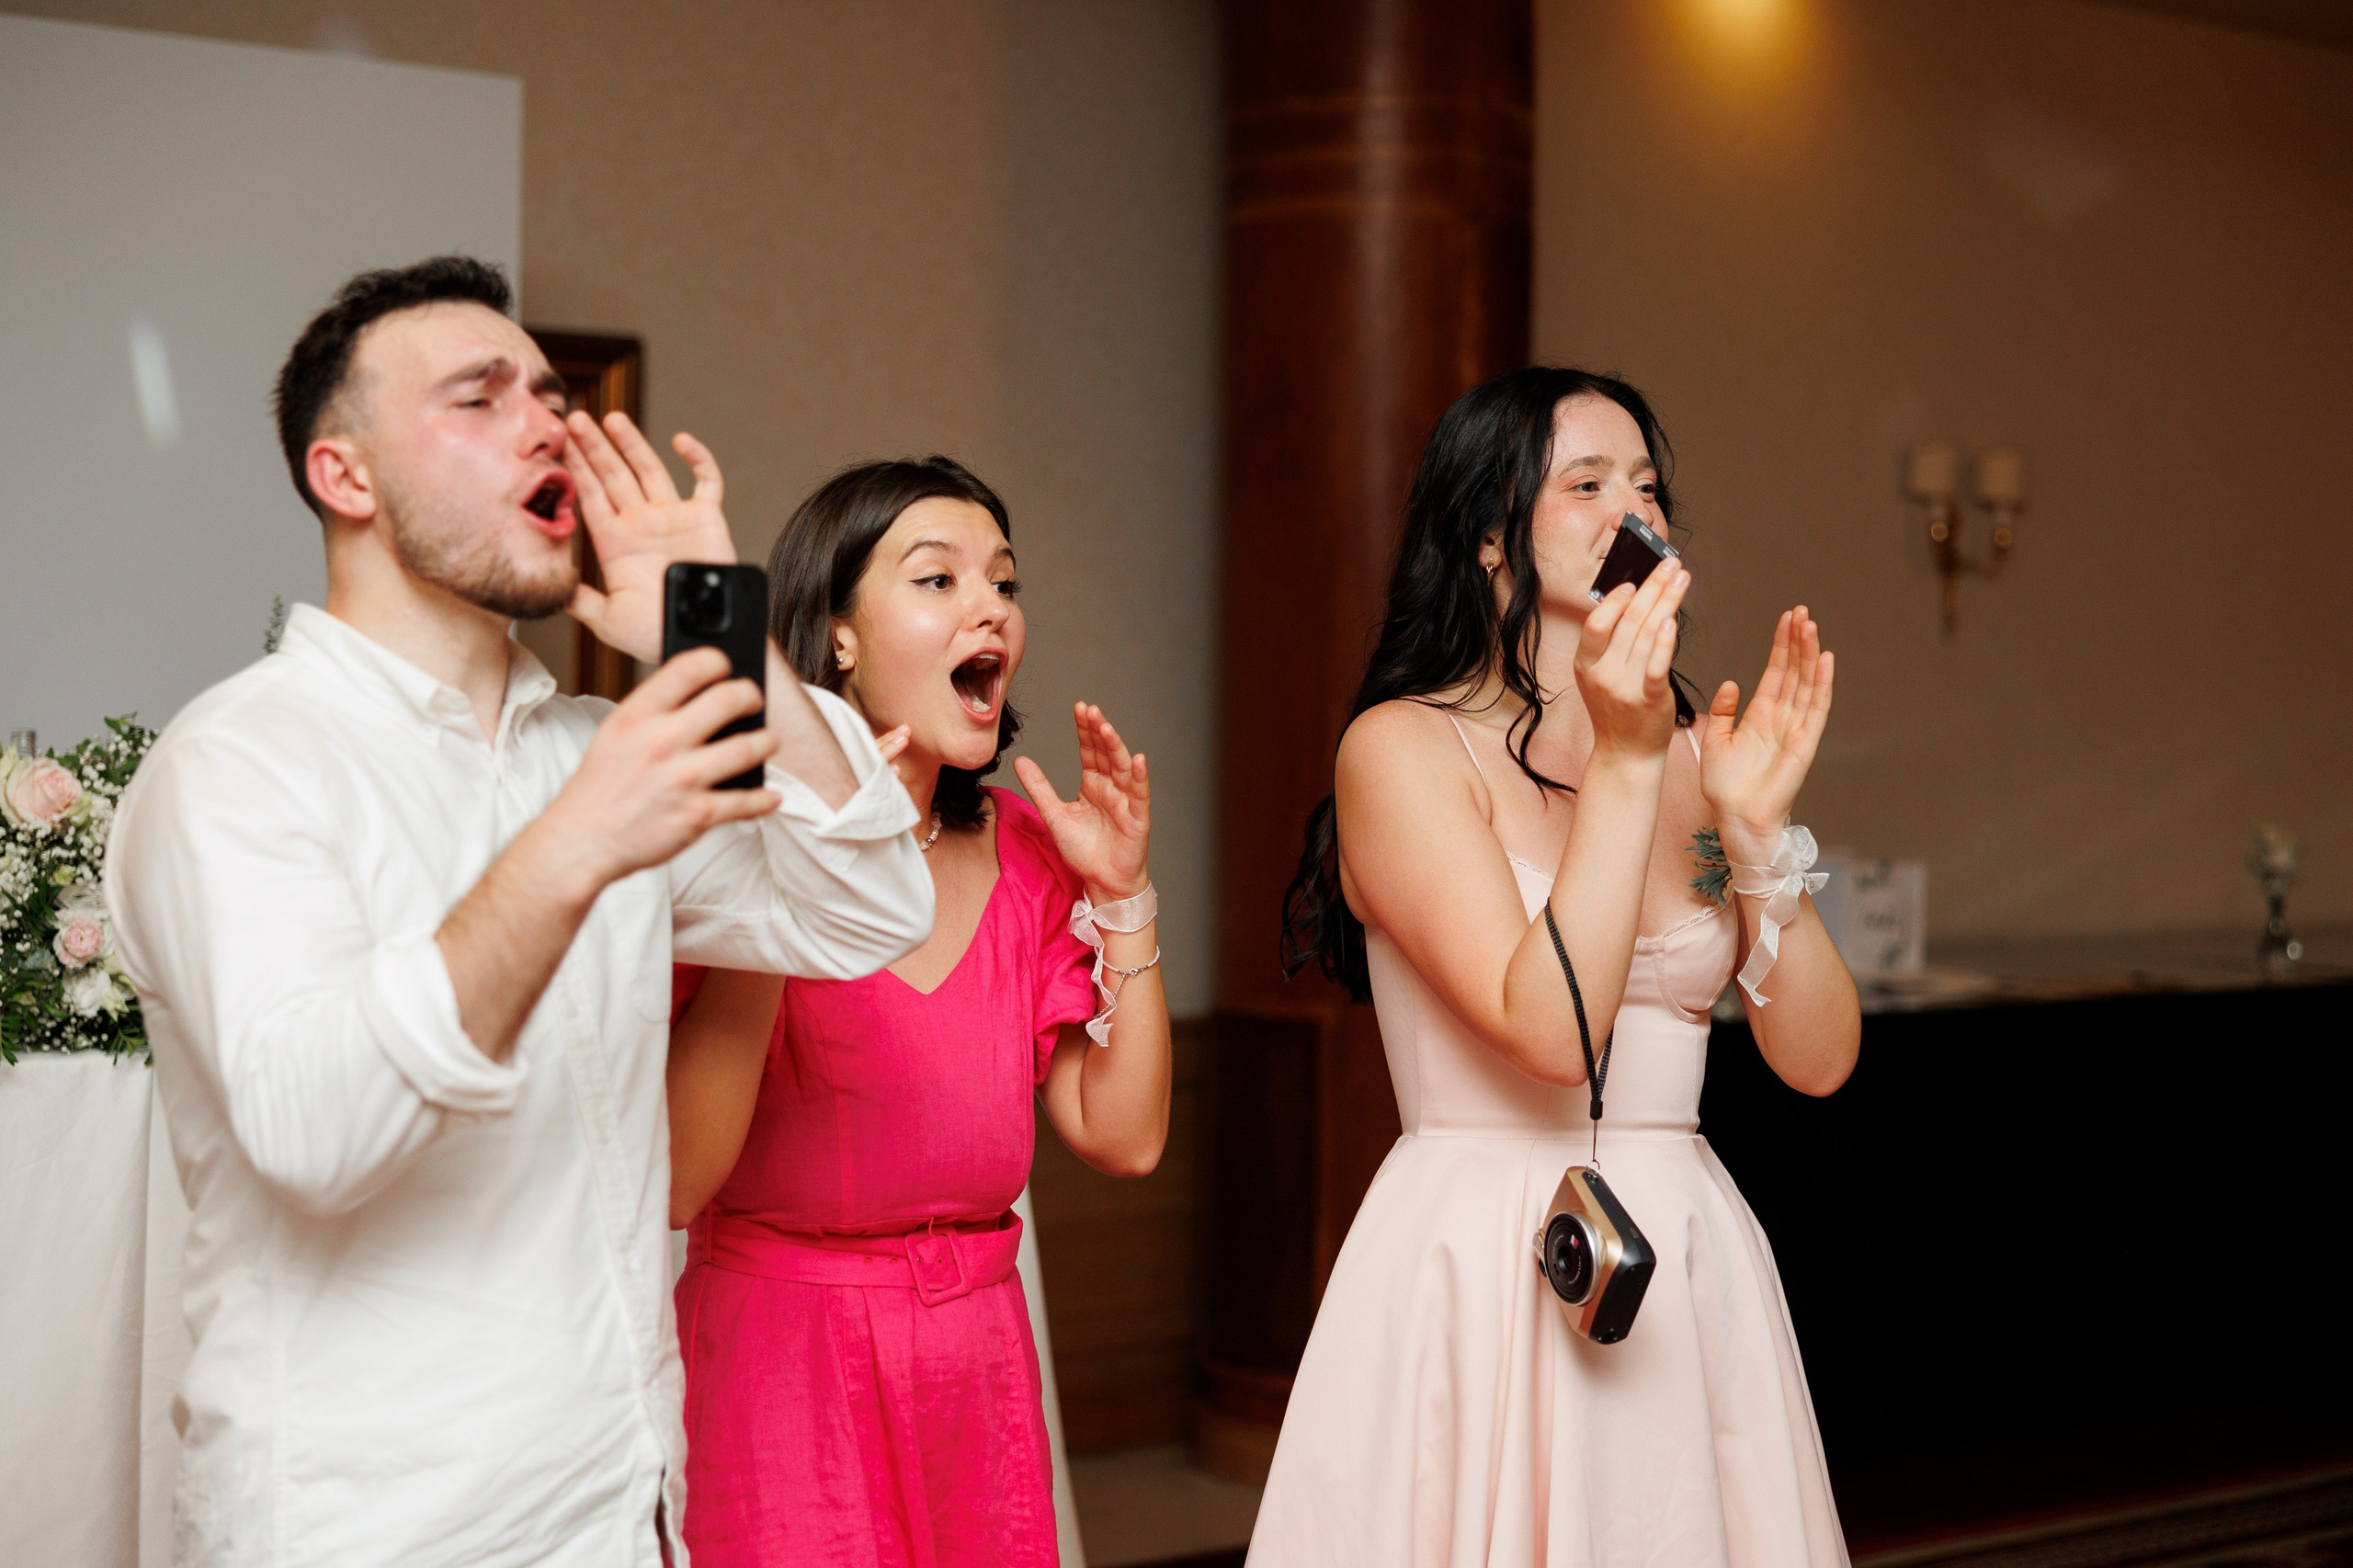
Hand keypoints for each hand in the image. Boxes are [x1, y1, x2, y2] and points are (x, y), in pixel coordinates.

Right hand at [539, 647, 780, 891]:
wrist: (582, 839)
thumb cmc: (600, 786)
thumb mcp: (616, 732)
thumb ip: (653, 711)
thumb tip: (698, 692)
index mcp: (638, 715)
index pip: (688, 668)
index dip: (716, 660)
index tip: (726, 665)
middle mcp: (662, 741)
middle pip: (728, 700)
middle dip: (751, 696)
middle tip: (753, 702)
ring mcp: (682, 779)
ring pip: (747, 748)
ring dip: (766, 743)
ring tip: (767, 742)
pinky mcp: (697, 814)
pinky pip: (745, 801)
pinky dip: (763, 799)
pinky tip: (770, 796)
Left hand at [563, 411, 735, 663]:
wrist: (701, 638)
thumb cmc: (657, 635)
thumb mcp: (608, 621)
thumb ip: (581, 601)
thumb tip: (553, 588)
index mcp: (616, 544)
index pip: (590, 497)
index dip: (575, 470)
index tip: (558, 445)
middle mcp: (642, 525)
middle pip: (612, 475)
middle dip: (593, 448)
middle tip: (573, 420)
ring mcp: (674, 518)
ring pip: (649, 469)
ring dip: (630, 443)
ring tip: (609, 417)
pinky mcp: (706, 518)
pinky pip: (705, 481)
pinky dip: (698, 458)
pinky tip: (680, 440)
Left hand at [1012, 703, 1150, 901]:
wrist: (1102, 881)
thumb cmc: (1084, 850)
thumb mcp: (1055, 815)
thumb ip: (1040, 788)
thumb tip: (1020, 760)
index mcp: (1093, 784)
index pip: (1090, 751)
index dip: (1085, 730)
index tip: (1079, 707)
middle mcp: (1111, 787)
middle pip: (1106, 753)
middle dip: (1099, 731)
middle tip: (1090, 710)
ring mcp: (1126, 800)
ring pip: (1122, 768)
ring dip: (1116, 747)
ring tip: (1106, 728)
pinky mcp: (1137, 817)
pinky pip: (1140, 793)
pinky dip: (1139, 776)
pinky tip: (1138, 759)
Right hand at [1574, 561, 1688, 761]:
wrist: (1626, 755)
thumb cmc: (1618, 713)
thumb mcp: (1600, 677)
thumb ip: (1611, 645)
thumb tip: (1632, 602)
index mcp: (1586, 666)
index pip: (1598, 623)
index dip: (1615, 599)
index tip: (1635, 580)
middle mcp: (1602, 675)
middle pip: (1628, 622)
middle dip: (1652, 588)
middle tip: (1670, 564)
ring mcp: (1624, 688)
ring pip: (1646, 636)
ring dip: (1666, 602)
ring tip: (1681, 580)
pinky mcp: (1648, 701)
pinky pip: (1656, 667)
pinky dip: (1664, 643)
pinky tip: (1672, 621)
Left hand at [1701, 606, 1833, 861]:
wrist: (1735, 818)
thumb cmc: (1726, 787)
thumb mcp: (1716, 740)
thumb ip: (1723, 711)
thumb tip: (1731, 683)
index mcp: (1760, 715)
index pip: (1776, 672)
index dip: (1781, 645)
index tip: (1786, 618)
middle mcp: (1782, 718)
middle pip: (1795, 671)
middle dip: (1798, 641)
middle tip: (1802, 611)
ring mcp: (1796, 729)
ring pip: (1807, 683)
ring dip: (1810, 654)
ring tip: (1811, 625)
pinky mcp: (1804, 743)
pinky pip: (1816, 709)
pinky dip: (1822, 684)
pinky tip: (1825, 660)